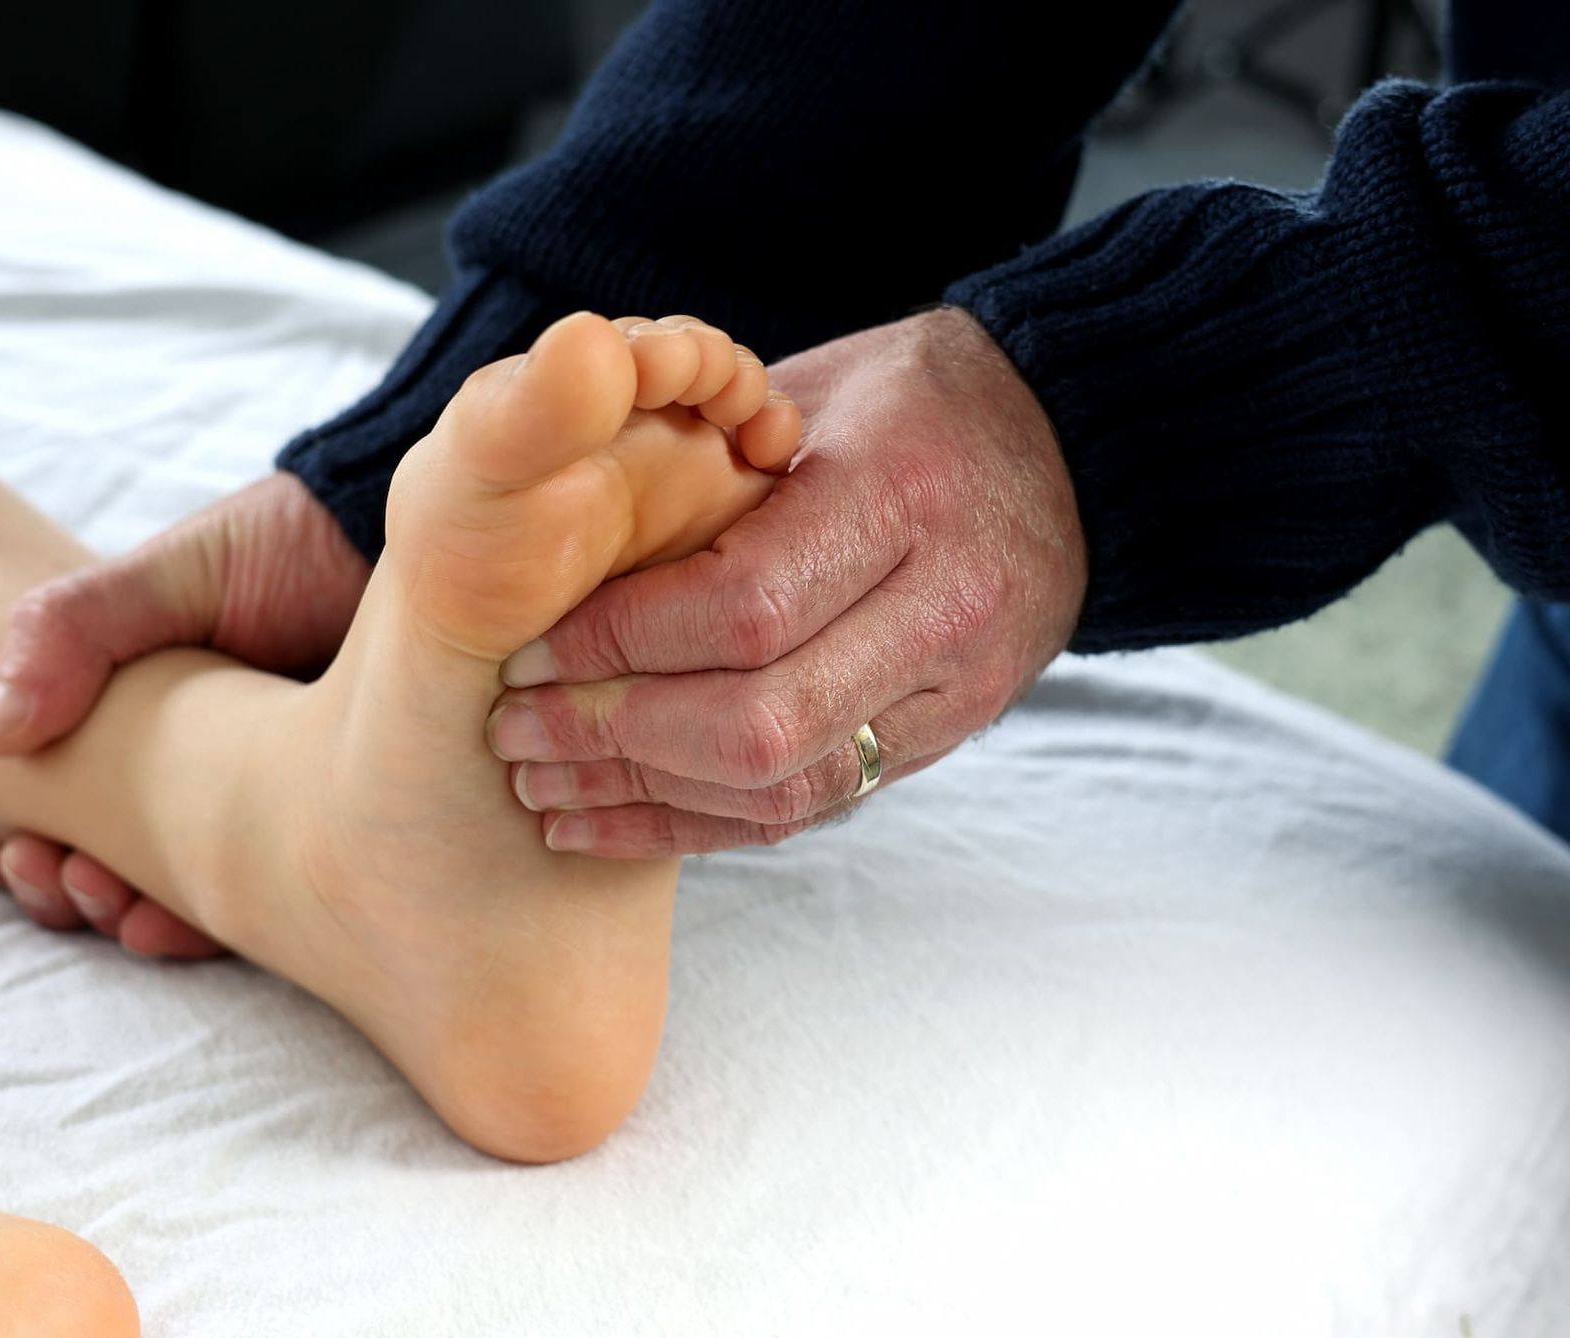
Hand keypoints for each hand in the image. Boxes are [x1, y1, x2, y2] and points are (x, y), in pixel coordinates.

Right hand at [0, 470, 369, 954]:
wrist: (426, 532)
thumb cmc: (292, 545)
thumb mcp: (172, 577)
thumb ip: (75, 632)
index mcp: (166, 737)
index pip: (79, 818)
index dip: (36, 855)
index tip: (7, 855)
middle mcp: (225, 787)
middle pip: (131, 873)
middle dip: (81, 896)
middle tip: (68, 881)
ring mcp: (298, 818)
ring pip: (208, 903)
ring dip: (146, 921)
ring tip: (121, 910)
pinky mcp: (370, 834)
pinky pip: (307, 900)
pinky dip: (245, 924)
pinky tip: (204, 919)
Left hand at [484, 307, 1086, 856]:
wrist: (1076, 454)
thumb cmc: (919, 401)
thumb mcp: (820, 386)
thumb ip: (712, 455)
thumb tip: (569, 531)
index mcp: (903, 494)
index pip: (744, 605)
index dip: (621, 643)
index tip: (529, 649)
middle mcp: (941, 609)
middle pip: (759, 720)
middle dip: (616, 736)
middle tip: (514, 729)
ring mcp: (952, 692)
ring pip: (782, 787)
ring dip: (643, 799)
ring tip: (540, 787)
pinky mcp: (940, 742)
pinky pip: (809, 811)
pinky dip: (699, 826)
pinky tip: (609, 822)